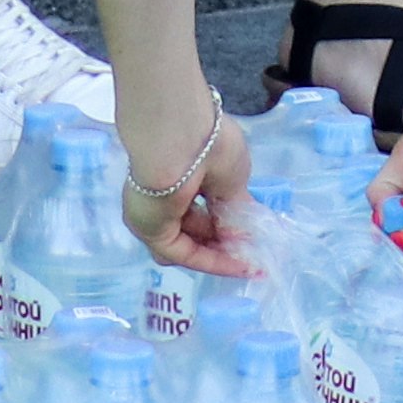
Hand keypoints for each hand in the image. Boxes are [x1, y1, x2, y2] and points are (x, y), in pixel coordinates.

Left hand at [122, 100, 265, 277]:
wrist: (183, 136)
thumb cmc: (209, 145)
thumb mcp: (232, 180)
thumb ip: (234, 207)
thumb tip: (243, 232)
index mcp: (176, 176)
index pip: (198, 209)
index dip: (224, 224)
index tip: (250, 237)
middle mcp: (160, 197)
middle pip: (191, 231)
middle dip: (221, 242)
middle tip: (251, 252)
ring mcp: (152, 214)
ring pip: (186, 245)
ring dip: (218, 254)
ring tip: (249, 260)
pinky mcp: (151, 231)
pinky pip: (184, 253)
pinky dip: (211, 261)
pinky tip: (238, 266)